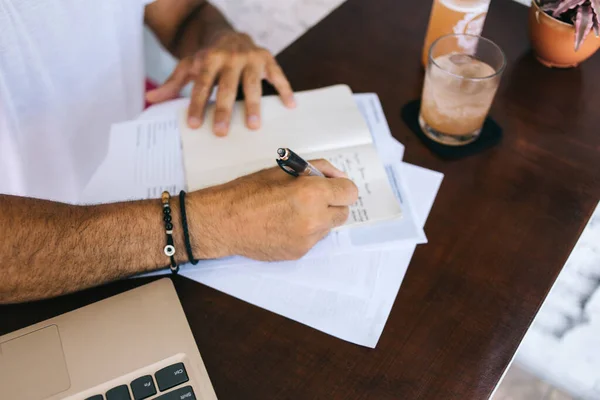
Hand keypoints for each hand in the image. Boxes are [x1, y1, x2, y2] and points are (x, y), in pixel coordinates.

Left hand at [146, 32, 295, 135]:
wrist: (228, 34)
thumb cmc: (208, 57)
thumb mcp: (188, 66)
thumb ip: (173, 84)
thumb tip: (149, 99)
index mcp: (209, 59)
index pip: (202, 85)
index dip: (197, 105)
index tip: (194, 125)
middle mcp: (231, 57)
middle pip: (226, 87)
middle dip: (223, 110)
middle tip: (221, 132)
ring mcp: (251, 57)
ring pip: (252, 84)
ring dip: (253, 105)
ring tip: (253, 126)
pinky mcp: (268, 59)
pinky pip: (278, 75)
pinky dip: (285, 90)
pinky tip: (290, 106)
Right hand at [187, 160, 357, 260]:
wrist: (225, 222)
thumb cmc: (249, 192)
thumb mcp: (284, 170)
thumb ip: (317, 169)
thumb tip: (337, 176)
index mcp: (312, 193)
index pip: (350, 192)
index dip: (341, 187)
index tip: (332, 187)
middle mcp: (314, 218)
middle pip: (343, 212)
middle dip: (332, 203)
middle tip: (312, 198)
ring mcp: (308, 239)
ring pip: (329, 227)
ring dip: (320, 218)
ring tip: (293, 212)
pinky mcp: (299, 252)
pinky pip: (314, 240)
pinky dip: (306, 232)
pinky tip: (284, 224)